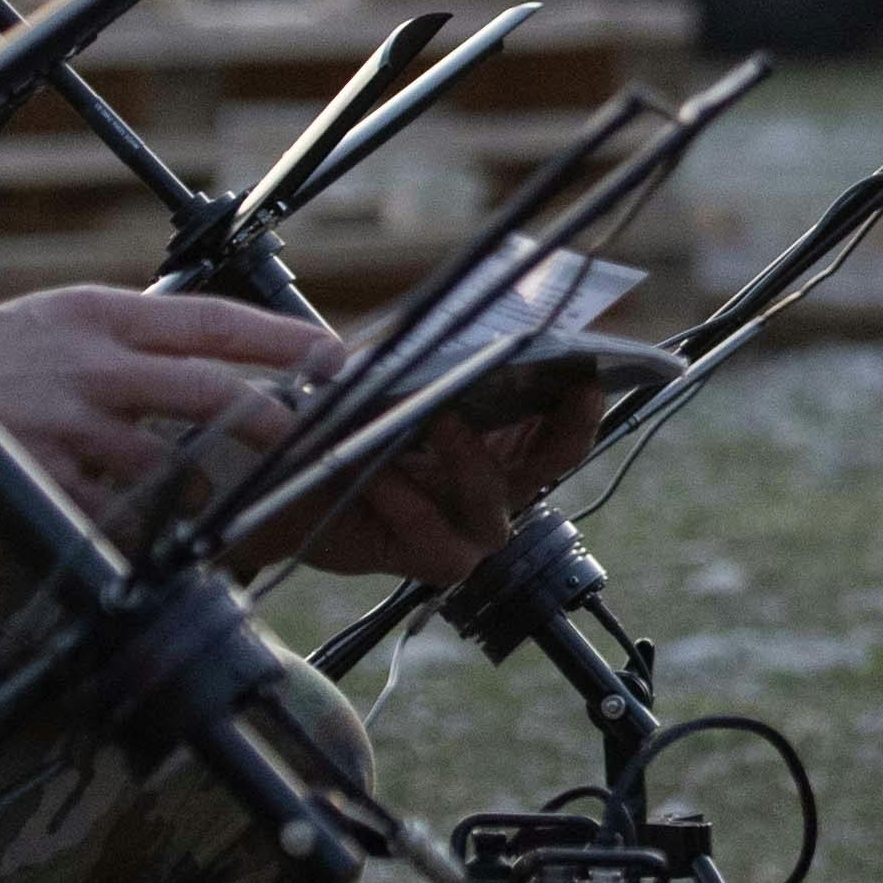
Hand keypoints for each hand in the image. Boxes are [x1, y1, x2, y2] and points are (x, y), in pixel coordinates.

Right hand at [0, 285, 330, 527]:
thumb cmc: (3, 350)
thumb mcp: (69, 318)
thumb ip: (140, 338)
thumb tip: (227, 359)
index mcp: (103, 315)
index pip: (211, 322)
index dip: (280, 340)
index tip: (332, 356)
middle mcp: (90, 364)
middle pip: (207, 392)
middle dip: (269, 420)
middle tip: (303, 438)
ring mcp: (65, 422)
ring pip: (165, 463)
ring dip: (198, 487)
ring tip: (206, 494)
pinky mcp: (39, 474)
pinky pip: (109, 507)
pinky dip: (134, 519)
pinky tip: (140, 522)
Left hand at [275, 372, 606, 584]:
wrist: (293, 479)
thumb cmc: (353, 420)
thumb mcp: (391, 376)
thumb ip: (431, 357)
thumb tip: (468, 325)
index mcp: (507, 442)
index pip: (562, 424)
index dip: (582, 404)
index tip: (588, 375)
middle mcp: (501, 488)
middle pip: (552, 463)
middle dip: (562, 428)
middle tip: (552, 390)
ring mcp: (469, 530)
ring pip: (490, 501)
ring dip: (467, 456)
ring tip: (441, 418)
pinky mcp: (428, 556)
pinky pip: (425, 527)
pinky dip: (402, 493)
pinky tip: (376, 463)